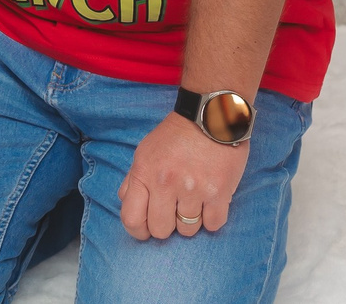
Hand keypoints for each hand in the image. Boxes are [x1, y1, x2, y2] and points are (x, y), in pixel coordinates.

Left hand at [118, 113, 247, 239]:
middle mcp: (166, 183)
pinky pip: (213, 225)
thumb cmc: (177, 135)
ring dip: (191, 220)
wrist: (212, 115)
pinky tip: (211, 201)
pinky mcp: (219, 192)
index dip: (138, 231)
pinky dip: (212, 218)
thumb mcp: (145, 152)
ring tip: (195, 200)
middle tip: (174, 211)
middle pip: (161, 230)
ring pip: (188, 231)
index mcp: (145, 172)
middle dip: (167, 226)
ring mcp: (193, 189)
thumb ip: (133, 180)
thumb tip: (126, 204)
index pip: (131, 219)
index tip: (147, 228)